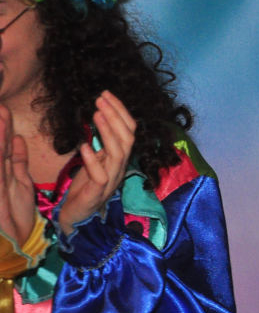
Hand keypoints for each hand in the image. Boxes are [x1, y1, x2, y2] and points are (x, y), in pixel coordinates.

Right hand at [0, 105, 35, 244]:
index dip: (3, 124)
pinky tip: (5, 136)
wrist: (12, 242)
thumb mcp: (19, 182)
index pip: (2, 142)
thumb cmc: (13, 214)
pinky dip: (1, 150)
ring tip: (2, 111)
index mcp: (1, 169)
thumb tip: (15, 137)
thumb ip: (17, 159)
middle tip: (1, 103)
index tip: (5, 105)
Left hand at [58, 91, 135, 234]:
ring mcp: (110, 181)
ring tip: (96, 113)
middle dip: (116, 116)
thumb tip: (101, 120)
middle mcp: (119, 169)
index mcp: (120, 161)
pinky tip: (83, 146)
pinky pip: (100, 175)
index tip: (106, 95)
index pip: (129, 133)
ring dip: (108, 131)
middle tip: (101, 98)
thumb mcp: (94, 162)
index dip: (120, 112)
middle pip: (127, 139)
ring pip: (118, 154)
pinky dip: (93, 159)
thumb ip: (101, 146)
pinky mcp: (97, 193)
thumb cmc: (83, 189)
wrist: (75, 217)